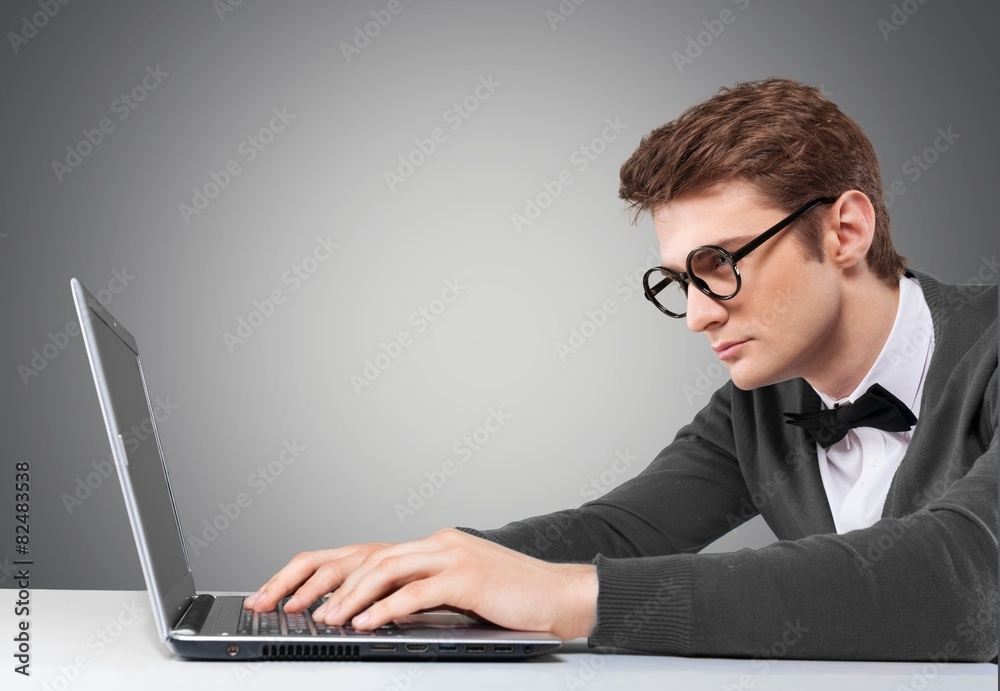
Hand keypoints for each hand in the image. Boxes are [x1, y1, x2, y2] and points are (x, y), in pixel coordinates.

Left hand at [243, 529, 597, 640]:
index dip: (318, 574)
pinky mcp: (467, 575)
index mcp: (428, 545)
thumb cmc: (509, 599)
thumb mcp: (455, 592)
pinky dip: (387, 609)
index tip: (282, 595)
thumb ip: (418, 594)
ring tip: (325, 620)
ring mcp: (451, 555)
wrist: (557, 596)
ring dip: (350, 599)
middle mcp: (434, 543)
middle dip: (319, 585)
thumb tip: (372, 614)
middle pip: (363, 558)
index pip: (361, 555)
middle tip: (286, 607)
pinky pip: (417, 591)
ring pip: (385, 571)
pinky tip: (368, 625)